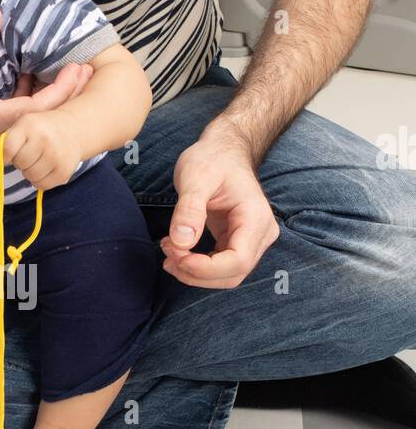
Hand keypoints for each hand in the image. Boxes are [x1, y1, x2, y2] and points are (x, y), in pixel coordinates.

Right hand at [0, 6, 93, 168]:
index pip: (34, 112)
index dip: (61, 92)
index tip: (76, 70)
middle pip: (42, 125)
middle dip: (67, 97)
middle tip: (85, 71)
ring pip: (32, 132)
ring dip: (50, 105)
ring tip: (67, 76)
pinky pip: (18, 135)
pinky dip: (30, 113)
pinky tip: (29, 86)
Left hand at [0, 108, 82, 189]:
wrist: (73, 129)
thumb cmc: (39, 129)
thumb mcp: (21, 128)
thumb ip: (2, 141)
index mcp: (30, 126)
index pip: (8, 149)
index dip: (8, 154)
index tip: (14, 150)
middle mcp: (44, 140)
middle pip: (20, 164)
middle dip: (21, 162)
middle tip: (30, 153)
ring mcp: (56, 156)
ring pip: (30, 177)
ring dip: (30, 172)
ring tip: (38, 160)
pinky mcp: (64, 170)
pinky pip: (42, 185)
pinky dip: (40, 181)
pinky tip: (46, 168)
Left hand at [160, 129, 278, 287]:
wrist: (222, 151)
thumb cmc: (212, 159)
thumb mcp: (196, 177)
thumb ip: (189, 209)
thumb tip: (181, 243)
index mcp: (256, 217)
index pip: (239, 260)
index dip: (206, 269)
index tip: (176, 256)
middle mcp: (260, 233)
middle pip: (233, 274)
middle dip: (196, 272)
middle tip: (167, 252)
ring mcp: (251, 241)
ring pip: (226, 276)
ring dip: (194, 273)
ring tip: (168, 251)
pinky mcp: (237, 243)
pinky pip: (220, 268)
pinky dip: (196, 267)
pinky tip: (176, 254)